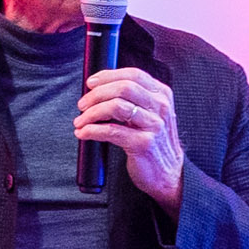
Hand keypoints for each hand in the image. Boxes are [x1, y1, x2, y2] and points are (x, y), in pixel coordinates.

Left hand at [78, 67, 185, 204]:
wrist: (168, 173)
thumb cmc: (154, 142)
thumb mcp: (150, 114)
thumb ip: (133, 99)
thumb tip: (99, 89)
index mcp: (162, 95)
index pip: (133, 75)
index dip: (108, 76)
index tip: (91, 83)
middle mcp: (160, 107)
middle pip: (123, 88)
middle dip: (96, 95)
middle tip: (82, 104)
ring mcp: (154, 125)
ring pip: (115, 107)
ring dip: (91, 113)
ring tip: (81, 121)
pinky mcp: (144, 144)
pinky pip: (112, 131)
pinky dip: (92, 130)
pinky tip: (84, 133)